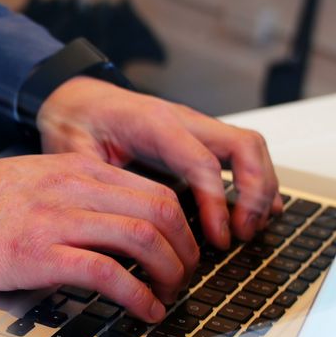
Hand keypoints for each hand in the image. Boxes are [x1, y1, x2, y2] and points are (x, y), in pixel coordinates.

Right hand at [0, 154, 198, 322]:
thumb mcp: (30, 179)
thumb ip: (70, 191)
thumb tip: (108, 220)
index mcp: (72, 168)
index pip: (152, 189)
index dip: (182, 225)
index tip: (182, 251)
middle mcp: (72, 187)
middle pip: (160, 210)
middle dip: (186, 250)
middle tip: (184, 277)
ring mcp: (56, 219)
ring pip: (144, 238)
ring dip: (171, 274)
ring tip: (169, 297)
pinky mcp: (38, 254)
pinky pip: (108, 273)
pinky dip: (139, 296)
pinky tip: (144, 310)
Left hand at [37, 76, 281, 248]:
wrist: (75, 99)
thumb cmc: (75, 123)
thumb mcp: (74, 153)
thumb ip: (96, 184)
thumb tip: (114, 227)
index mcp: (153, 123)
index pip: (202, 162)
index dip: (217, 202)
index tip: (219, 237)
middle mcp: (182, 119)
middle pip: (243, 146)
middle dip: (254, 192)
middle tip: (243, 234)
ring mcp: (195, 125)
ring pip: (250, 147)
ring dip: (261, 188)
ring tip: (251, 229)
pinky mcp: (198, 136)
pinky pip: (240, 153)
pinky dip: (256, 180)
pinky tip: (256, 212)